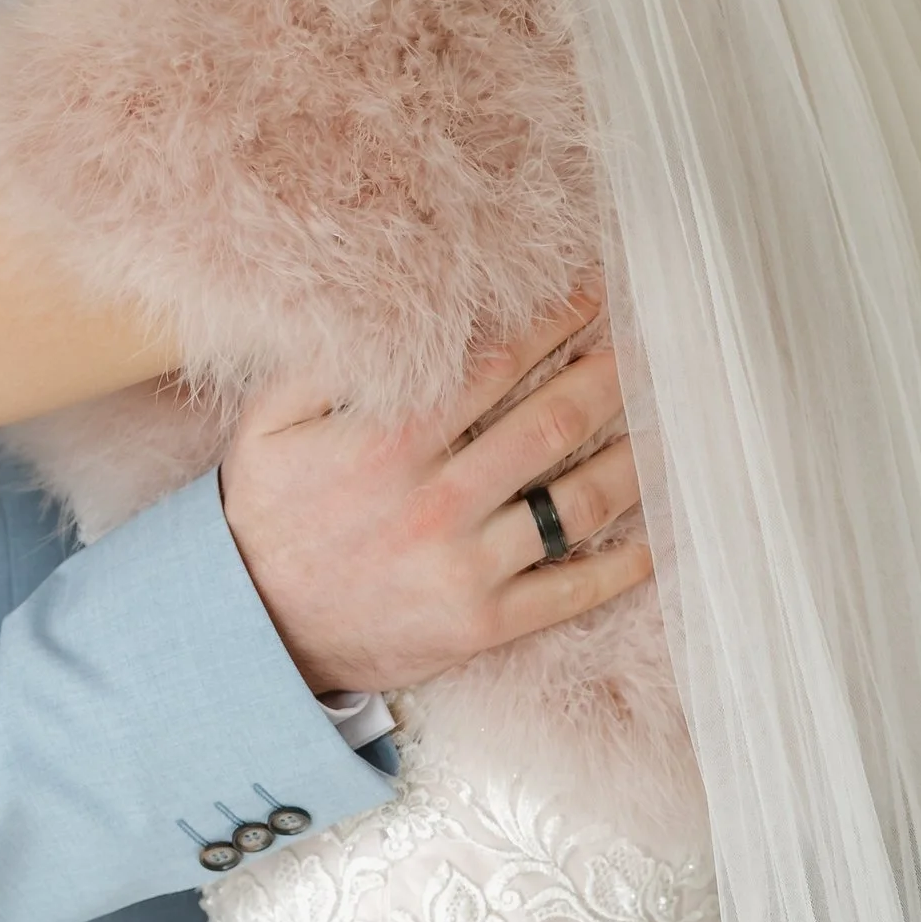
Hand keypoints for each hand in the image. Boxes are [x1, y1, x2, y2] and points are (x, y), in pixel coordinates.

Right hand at [220, 297, 652, 694]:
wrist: (251, 626)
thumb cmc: (265, 511)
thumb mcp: (269, 421)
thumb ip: (327, 362)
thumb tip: (392, 307)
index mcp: (391, 441)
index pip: (496, 365)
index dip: (552, 324)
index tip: (591, 294)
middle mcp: (437, 499)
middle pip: (551, 424)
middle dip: (608, 378)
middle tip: (648, 345)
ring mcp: (465, 565)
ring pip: (575, 502)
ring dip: (633, 458)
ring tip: (669, 424)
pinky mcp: (481, 623)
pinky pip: (568, 589)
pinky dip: (620, 564)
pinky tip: (654, 538)